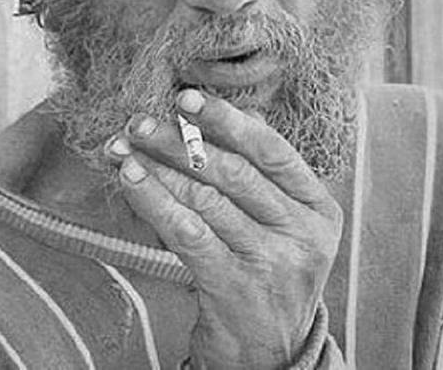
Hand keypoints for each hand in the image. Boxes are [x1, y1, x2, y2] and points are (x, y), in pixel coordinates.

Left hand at [116, 90, 342, 369]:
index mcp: (318, 205)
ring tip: (124, 148)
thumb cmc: (269, 269)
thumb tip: (229, 117)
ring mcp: (273, 261)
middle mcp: (302, 231)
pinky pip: (189, 233)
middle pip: (234, 171)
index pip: (272, 150)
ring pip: (207, 199)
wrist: (271, 352)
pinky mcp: (237, 286)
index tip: (187, 98)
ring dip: (158, 169)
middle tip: (140, 122)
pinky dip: (155, 202)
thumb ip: (263, 172)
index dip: (227, 120)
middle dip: (180, 141)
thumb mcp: (283, 222)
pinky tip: (131, 182)